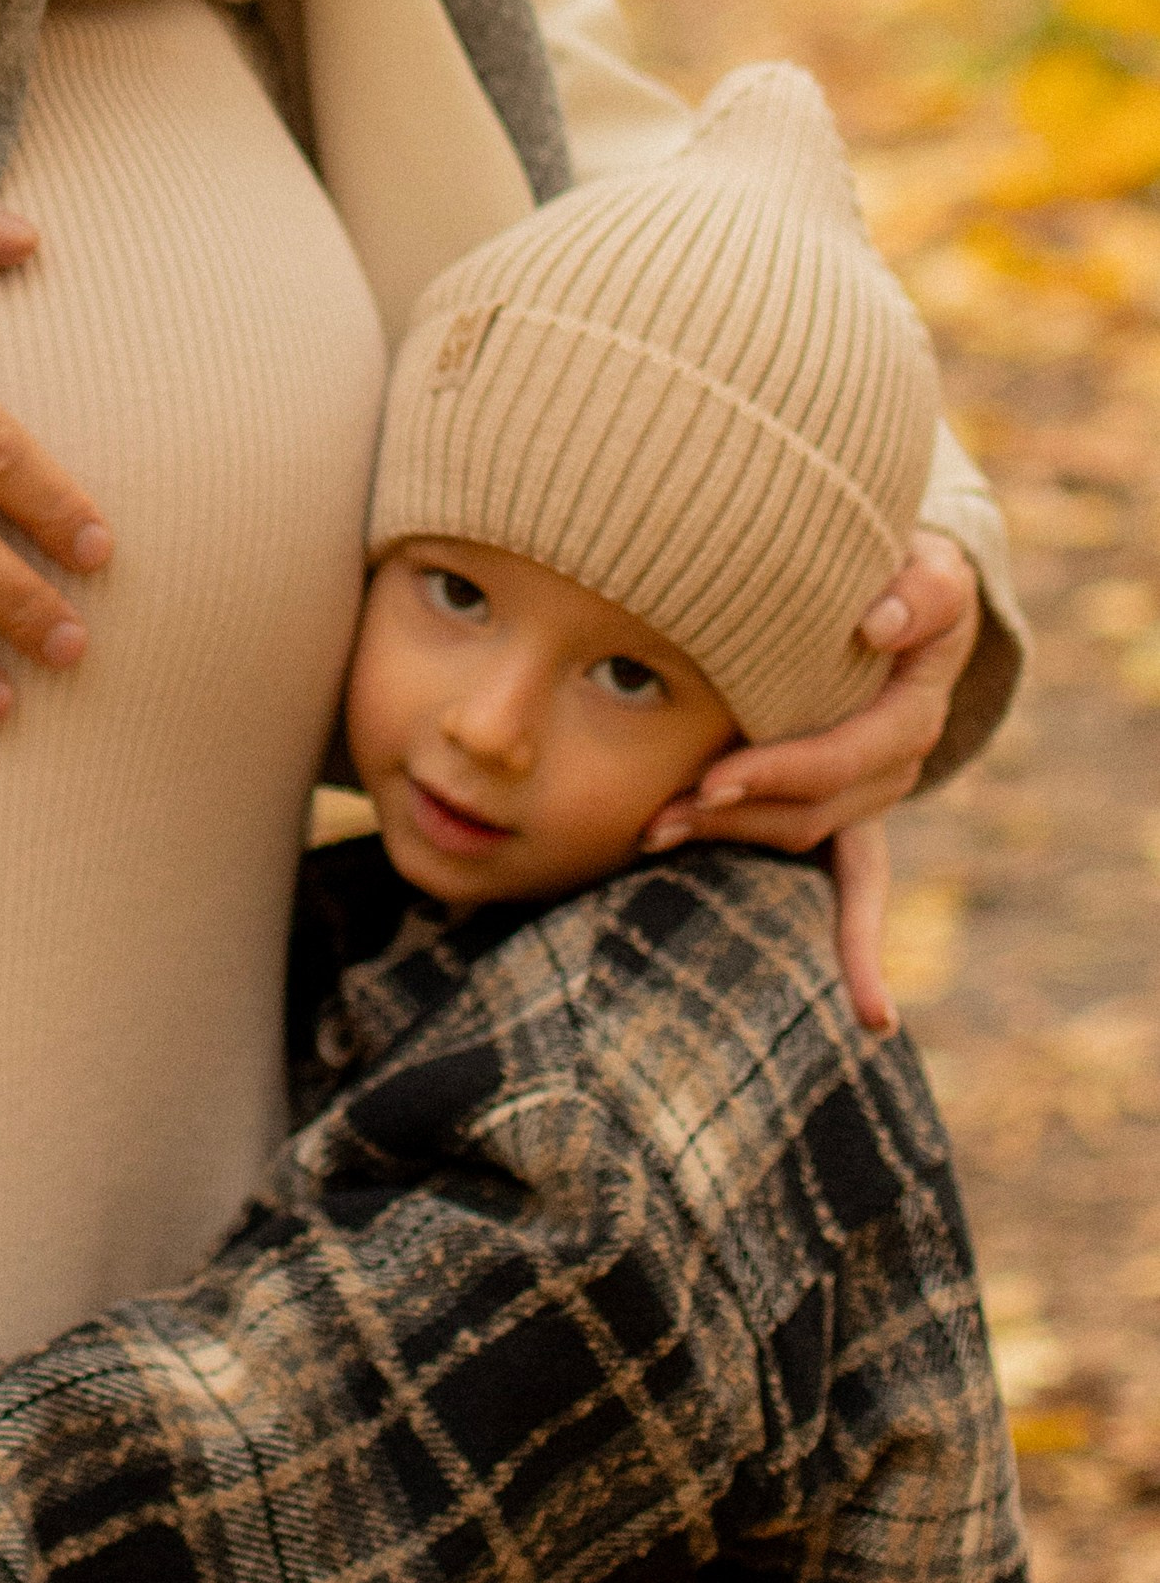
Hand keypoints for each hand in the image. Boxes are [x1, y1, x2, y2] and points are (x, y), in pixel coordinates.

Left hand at [639, 531, 981, 1027]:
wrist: (904, 594)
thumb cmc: (908, 573)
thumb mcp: (929, 564)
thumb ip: (920, 588)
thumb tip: (877, 623)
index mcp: (910, 714)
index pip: (841, 758)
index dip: (778, 772)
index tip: (712, 777)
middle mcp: (895, 765)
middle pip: (808, 813)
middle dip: (729, 818)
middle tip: (656, 818)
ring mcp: (871, 797)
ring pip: (797, 840)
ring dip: (728, 845)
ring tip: (652, 835)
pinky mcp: (848, 814)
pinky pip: (860, 892)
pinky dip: (862, 953)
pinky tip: (874, 1018)